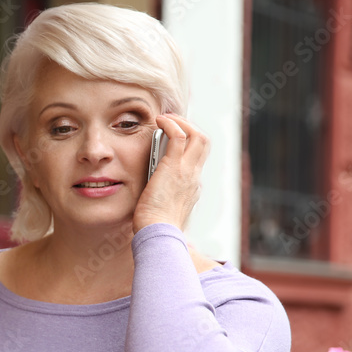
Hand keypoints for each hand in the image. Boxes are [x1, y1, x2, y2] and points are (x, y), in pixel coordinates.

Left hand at [132, 113, 209, 233]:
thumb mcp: (160, 208)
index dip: (188, 145)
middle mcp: (194, 177)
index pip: (197, 159)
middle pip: (204, 143)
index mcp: (191, 187)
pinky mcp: (174, 167)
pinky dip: (171, 124)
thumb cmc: (154, 226)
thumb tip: (148, 188)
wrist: (157, 233)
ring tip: (166, 118)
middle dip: (190, 127)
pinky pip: (179, 135)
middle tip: (172, 122)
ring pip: (197, 136)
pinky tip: (159, 121)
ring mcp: (187, 171)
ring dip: (181, 122)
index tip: (173, 138)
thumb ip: (159, 195)